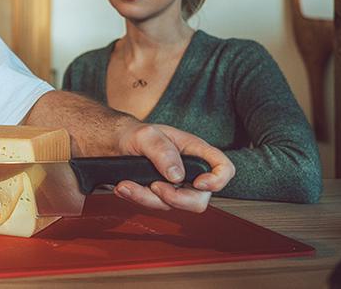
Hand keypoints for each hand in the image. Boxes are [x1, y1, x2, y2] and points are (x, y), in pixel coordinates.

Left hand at [114, 123, 234, 212]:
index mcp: (195, 151)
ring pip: (173, 206)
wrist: (116, 143)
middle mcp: (189, 172)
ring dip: (147, 198)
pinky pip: (153, 206)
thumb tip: (177, 176)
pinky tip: (124, 187)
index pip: (223, 168)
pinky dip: (137, 198)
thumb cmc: (137, 135)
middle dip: (176, 199)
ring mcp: (175, 187)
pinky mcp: (159, 196)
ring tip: (127, 184)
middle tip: (154, 186)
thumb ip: (163, 152)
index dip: (218, 180)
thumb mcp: (146, 135)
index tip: (198, 183)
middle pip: (199, 199)